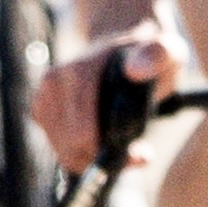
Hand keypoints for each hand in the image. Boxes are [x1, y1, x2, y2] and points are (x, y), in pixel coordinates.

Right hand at [34, 21, 179, 172]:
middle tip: (136, 153)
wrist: (123, 46)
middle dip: (104, 160)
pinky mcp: (41, 110)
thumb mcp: (167, 51)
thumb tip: (135, 70)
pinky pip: (58, 149)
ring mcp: (44, 97)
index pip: (83, 135)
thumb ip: (158, 55)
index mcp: (78, 71)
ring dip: (94, 159)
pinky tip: (103, 140)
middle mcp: (54, 82)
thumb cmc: (149, 54)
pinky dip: (82, 153)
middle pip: (71, 149)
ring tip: (124, 146)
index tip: (142, 155)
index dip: (113, 154)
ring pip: (64, 154)